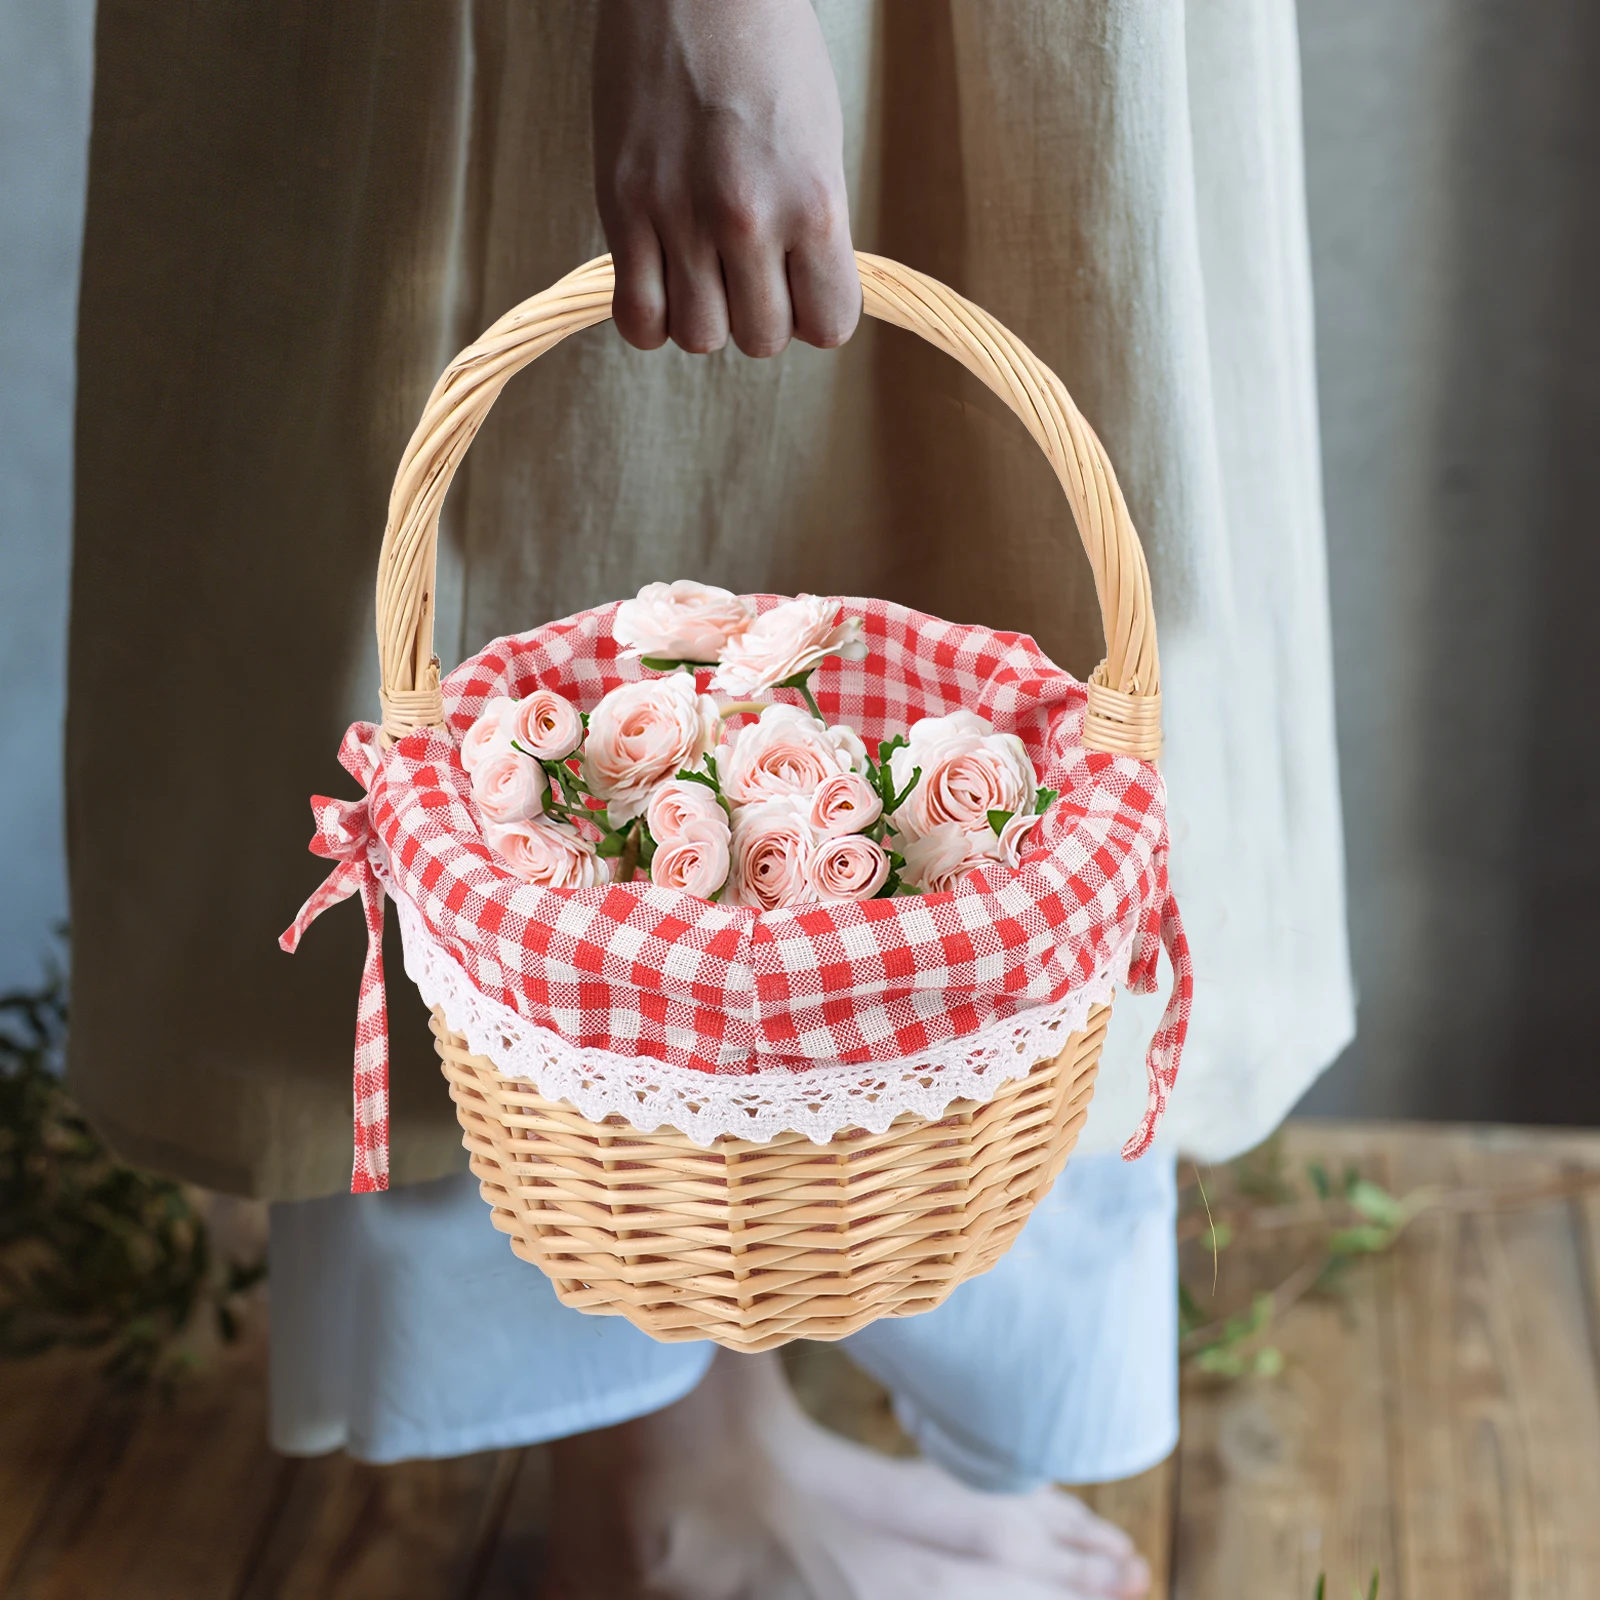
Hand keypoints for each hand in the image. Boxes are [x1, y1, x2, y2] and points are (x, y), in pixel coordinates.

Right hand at [592, 0, 860, 356]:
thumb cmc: (767, 52)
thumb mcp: (819, 142)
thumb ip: (812, 230)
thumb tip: (801, 303)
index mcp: (814, 201)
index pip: (828, 326)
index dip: (816, 314)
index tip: (803, 287)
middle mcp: (748, 217)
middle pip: (760, 339)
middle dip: (758, 316)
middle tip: (749, 271)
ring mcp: (679, 214)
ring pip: (699, 337)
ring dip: (704, 318)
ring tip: (703, 273)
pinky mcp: (622, 207)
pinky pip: (637, 317)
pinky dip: (652, 320)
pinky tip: (661, 287)